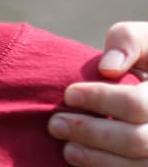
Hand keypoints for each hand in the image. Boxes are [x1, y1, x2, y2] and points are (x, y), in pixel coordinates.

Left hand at [49, 22, 147, 164]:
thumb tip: (108, 69)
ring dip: (98, 160)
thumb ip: (128, 42)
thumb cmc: (145, 58)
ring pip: (139, 166)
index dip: (99, 100)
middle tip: (55, 124)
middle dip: (90, 133)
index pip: (135, 104)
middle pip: (136, 141)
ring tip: (67, 149)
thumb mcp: (145, 40)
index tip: (68, 94)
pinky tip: (85, 161)